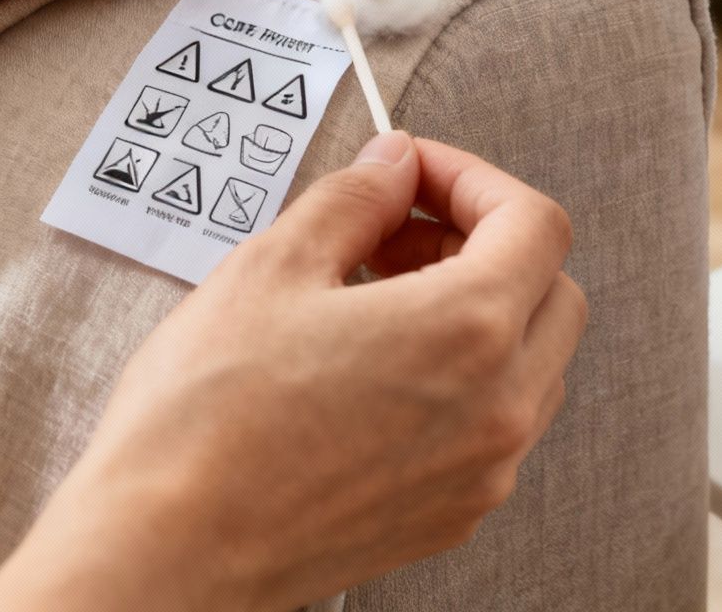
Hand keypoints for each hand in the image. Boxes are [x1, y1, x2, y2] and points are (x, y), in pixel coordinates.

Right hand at [0, 133, 587, 611]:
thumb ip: (353, 200)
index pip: (535, 222)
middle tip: (398, 231)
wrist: (169, 551)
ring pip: (533, 362)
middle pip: (552, 290)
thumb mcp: (272, 267)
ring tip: (377, 299)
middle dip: (485, 242)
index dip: (473, 179)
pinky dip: (462, 379)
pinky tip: (374, 366)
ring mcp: (482, 471)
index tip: (416, 174)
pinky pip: (495, 425)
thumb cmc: (206, 424)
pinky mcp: (451, 514)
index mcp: (468, 331)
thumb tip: (391, 168)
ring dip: (479, 311)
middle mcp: (498, 407)